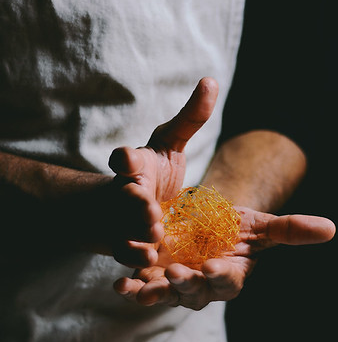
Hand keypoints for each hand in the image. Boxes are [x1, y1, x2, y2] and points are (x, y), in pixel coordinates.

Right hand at [105, 77, 218, 264]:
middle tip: (149, 206)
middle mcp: (126, 194)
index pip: (125, 159)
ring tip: (155, 234)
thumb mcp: (171, 143)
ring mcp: (122, 223)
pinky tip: (149, 261)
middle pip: (125, 196)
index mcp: (136, 167)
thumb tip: (210, 81)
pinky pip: (127, 256)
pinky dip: (134, 260)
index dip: (124, 159)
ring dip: (136, 233)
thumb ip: (190, 118)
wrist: (132, 208)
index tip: (126, 159)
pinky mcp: (128, 248)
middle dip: (134, 201)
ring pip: (124, 230)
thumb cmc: (153, 173)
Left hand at [113, 207, 335, 309]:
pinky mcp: (155, 275)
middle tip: (178, 274)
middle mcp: (202, 284)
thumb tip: (332, 228)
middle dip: (186, 285)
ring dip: (156, 290)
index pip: (228, 280)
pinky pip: (142, 286)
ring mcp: (176, 282)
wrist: (209, 224)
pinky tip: (121, 285)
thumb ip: (292, 230)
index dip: (222, 276)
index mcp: (230, 274)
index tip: (214, 268)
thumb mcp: (263, 226)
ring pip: (166, 292)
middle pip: (195, 291)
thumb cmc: (239, 228)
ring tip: (142, 284)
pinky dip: (131, 288)